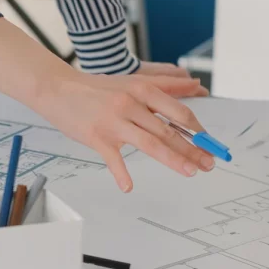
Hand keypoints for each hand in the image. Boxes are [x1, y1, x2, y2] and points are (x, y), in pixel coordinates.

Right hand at [0, 18, 213, 192]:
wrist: (59, 89)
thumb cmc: (96, 88)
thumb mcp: (132, 81)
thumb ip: (166, 84)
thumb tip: (196, 84)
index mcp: (143, 90)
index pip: (179, 113)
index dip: (198, 130)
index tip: (210, 144)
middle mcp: (131, 104)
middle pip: (169, 131)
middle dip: (192, 149)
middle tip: (209, 164)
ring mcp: (114, 122)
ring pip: (150, 143)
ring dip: (173, 159)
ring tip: (190, 172)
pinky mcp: (97, 137)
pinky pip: (113, 158)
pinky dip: (121, 174)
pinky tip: (128, 186)